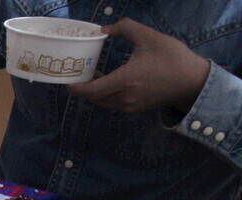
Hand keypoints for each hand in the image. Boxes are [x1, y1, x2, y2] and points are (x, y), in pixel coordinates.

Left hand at [67, 19, 209, 112]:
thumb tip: (104, 29)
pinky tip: (108, 81)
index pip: (92, 91)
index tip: (68, 82)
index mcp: (125, 81)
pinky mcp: (135, 108)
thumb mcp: (149, 37)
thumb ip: (125, 28)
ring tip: (93, 76)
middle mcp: (124, 97)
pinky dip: (106, 94)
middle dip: (84, 88)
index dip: (77, 88)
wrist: (194, 81)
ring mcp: (130, 105)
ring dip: (95, 92)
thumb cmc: (172, 58)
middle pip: (94, 98)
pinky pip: (113, 103)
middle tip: (78, 75)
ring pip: (103, 102)